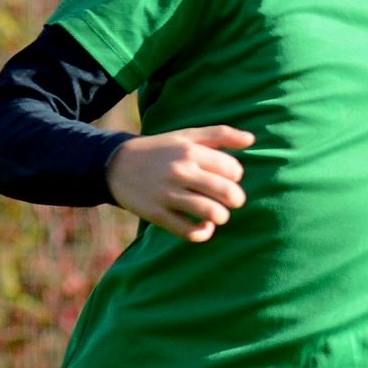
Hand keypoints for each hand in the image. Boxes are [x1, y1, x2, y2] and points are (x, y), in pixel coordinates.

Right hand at [106, 126, 254, 241]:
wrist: (116, 165)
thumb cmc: (161, 151)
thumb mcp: (187, 136)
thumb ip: (220, 135)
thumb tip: (251, 139)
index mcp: (190, 152)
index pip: (233, 170)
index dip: (236, 176)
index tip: (226, 177)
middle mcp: (180, 172)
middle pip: (228, 193)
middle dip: (236, 200)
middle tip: (230, 200)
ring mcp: (168, 194)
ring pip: (212, 213)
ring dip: (222, 216)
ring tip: (218, 213)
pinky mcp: (157, 215)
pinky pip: (191, 232)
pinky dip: (203, 233)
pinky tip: (203, 226)